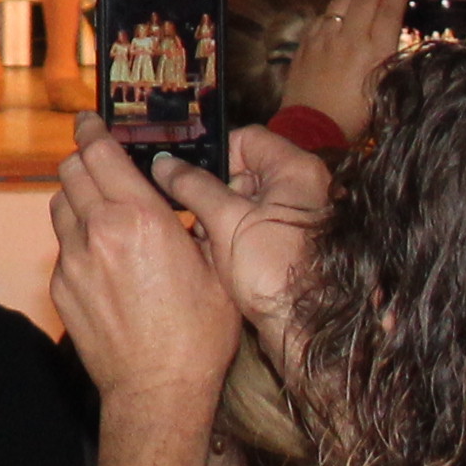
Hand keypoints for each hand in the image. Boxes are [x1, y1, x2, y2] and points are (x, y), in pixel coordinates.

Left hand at [46, 138, 243, 412]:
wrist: (158, 390)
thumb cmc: (198, 333)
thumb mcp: (216, 269)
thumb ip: (196, 224)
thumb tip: (185, 199)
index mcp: (140, 218)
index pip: (100, 153)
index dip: (92, 130)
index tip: (90, 120)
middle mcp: (98, 231)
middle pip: (71, 171)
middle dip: (84, 160)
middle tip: (100, 161)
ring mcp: (73, 260)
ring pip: (61, 206)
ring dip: (78, 198)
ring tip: (103, 209)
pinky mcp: (61, 287)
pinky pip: (63, 247)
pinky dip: (77, 240)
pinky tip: (103, 258)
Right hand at [163, 125, 332, 358]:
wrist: (303, 326)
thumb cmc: (271, 268)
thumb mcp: (225, 220)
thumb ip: (193, 185)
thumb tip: (162, 162)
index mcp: (295, 170)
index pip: (247, 139)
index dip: (213, 153)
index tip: (187, 175)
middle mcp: (303, 187)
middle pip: (246, 169)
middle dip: (212, 188)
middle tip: (190, 209)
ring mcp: (299, 218)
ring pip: (247, 199)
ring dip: (219, 214)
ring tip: (200, 234)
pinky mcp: (291, 244)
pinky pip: (255, 224)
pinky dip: (233, 232)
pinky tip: (215, 251)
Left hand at [278, 0, 401, 140]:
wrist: (310, 131)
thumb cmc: (355, 120)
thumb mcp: (384, 93)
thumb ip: (391, 64)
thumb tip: (396, 44)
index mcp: (374, 52)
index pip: (390, 9)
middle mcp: (349, 39)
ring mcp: (323, 39)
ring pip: (341, 1)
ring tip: (366, 0)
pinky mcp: (305, 44)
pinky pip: (321, 18)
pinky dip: (333, 13)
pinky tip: (338, 20)